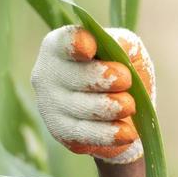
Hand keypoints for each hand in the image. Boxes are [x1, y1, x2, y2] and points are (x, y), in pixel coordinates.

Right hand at [31, 25, 155, 163]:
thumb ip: (123, 43)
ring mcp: (49, 104)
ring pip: (81, 107)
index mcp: (60, 45)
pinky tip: (127, 133)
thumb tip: (118, 48)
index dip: (75, 44)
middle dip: (105, 79)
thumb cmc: (120, 70)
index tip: (89, 48)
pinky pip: (84, 134)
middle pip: (78, 76)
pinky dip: (109, 134)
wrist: (121, 112)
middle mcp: (47, 72)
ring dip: (111, 107)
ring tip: (129, 105)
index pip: (63, 42)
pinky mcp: (59, 131)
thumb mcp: (126, 49)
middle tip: (126, 81)